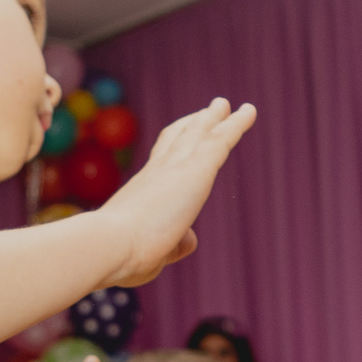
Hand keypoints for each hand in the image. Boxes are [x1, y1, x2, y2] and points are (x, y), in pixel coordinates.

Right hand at [99, 99, 258, 288]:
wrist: (112, 245)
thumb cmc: (123, 257)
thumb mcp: (151, 253)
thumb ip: (173, 243)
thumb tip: (189, 238)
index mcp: (144, 190)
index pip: (161, 160)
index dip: (172, 146)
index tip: (180, 134)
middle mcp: (157, 171)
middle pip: (179, 138)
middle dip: (194, 123)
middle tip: (210, 110)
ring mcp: (176, 167)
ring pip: (200, 133)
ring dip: (216, 117)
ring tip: (227, 104)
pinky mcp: (196, 169)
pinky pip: (221, 140)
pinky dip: (236, 124)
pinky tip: (249, 112)